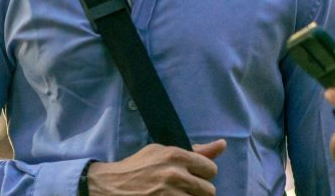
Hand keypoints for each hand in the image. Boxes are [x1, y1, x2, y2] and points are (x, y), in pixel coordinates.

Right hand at [86, 140, 226, 195]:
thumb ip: (194, 151)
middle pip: (209, 190)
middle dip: (199, 190)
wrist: (111, 186)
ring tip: (178, 194)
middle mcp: (175, 174)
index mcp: (176, 155)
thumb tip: (223, 144)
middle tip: (185, 188)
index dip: (203, 173)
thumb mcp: (162, 152)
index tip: (193, 174)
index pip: (211, 169)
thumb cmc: (138, 167)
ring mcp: (170, 194)